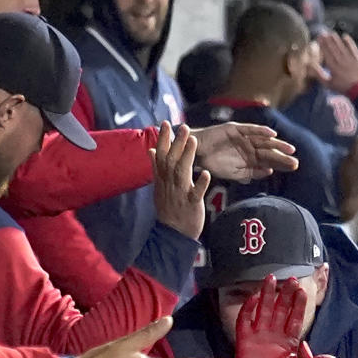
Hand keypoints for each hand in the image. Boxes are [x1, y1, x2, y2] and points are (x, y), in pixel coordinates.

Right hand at [152, 121, 208, 239]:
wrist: (173, 234)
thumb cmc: (169, 209)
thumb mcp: (159, 187)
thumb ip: (156, 168)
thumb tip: (152, 150)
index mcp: (163, 179)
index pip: (161, 156)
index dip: (163, 139)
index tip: (165, 123)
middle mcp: (170, 184)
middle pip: (171, 161)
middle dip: (176, 143)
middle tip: (183, 126)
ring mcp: (180, 194)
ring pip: (182, 173)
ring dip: (187, 157)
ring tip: (194, 141)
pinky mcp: (191, 205)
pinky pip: (196, 193)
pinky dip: (200, 184)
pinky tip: (206, 174)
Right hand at [191, 122, 297, 181]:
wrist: (196, 154)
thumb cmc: (214, 165)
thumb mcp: (235, 173)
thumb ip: (251, 173)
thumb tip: (268, 171)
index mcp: (250, 159)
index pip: (269, 161)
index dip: (281, 163)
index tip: (294, 167)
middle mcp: (249, 147)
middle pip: (269, 151)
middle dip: (282, 156)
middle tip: (296, 161)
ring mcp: (243, 138)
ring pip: (263, 141)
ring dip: (276, 144)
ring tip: (289, 149)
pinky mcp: (234, 129)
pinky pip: (250, 130)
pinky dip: (260, 131)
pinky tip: (272, 134)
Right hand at [232, 275, 340, 357]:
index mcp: (288, 343)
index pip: (295, 318)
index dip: (298, 305)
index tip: (302, 291)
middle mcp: (273, 336)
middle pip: (280, 310)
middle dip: (285, 294)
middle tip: (290, 279)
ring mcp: (258, 336)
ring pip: (263, 310)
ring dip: (266, 295)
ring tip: (270, 278)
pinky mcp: (244, 340)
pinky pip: (245, 320)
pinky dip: (248, 309)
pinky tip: (253, 297)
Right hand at [317, 30, 357, 94]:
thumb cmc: (343, 88)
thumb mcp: (328, 84)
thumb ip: (319, 75)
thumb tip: (309, 66)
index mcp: (333, 67)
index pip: (326, 52)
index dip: (322, 44)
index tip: (319, 38)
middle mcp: (341, 61)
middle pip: (333, 48)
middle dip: (328, 39)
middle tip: (323, 32)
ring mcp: (350, 59)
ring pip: (341, 46)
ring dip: (336, 39)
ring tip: (331, 33)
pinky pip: (352, 47)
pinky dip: (348, 41)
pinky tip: (344, 36)